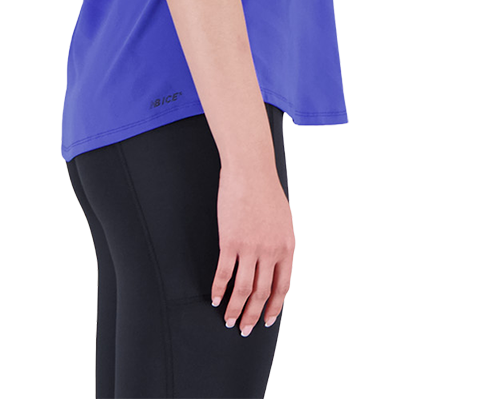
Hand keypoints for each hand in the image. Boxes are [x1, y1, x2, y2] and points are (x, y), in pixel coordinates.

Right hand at [211, 162, 294, 334]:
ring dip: (234, 309)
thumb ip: (279, 244)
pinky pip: (224, 272)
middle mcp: (270, 251)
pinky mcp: (230, 241)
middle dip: (253, 316)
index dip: (274, 307)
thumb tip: (273, 263)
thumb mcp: (282, 221)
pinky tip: (214, 298)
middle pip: (261, 293)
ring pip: (243, 289)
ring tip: (227, 320)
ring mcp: (250, 247)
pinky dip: (218, 289)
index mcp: (286, 247)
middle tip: (244, 329)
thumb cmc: (266, 190)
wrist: (250, 170)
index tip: (268, 320)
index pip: (281, 287)